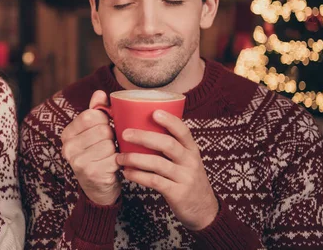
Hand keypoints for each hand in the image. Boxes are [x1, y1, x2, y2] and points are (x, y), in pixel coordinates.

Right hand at [61, 90, 120, 205]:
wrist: (98, 188)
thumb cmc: (97, 154)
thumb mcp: (93, 132)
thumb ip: (96, 111)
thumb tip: (100, 93)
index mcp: (67, 134)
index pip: (91, 115)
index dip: (105, 120)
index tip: (105, 128)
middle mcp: (68, 147)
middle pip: (103, 129)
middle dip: (112, 136)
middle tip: (109, 145)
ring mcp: (78, 162)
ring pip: (110, 143)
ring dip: (116, 150)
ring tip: (110, 156)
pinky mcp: (91, 173)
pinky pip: (115, 158)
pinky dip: (119, 162)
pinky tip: (113, 166)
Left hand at [116, 110, 217, 230]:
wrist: (203, 209)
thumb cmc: (187, 178)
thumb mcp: (186, 160)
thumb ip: (170, 146)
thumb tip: (142, 126)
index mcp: (192, 149)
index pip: (183, 131)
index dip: (170, 121)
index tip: (154, 112)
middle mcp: (190, 161)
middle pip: (168, 144)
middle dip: (144, 137)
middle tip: (125, 133)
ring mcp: (185, 178)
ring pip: (158, 164)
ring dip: (135, 159)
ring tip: (119, 157)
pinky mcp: (177, 193)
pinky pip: (155, 181)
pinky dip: (138, 176)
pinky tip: (127, 172)